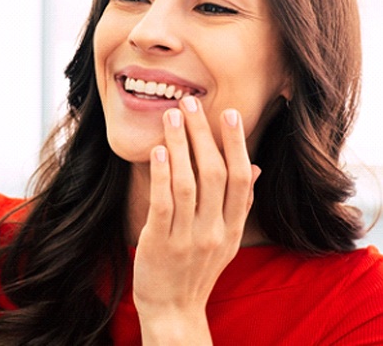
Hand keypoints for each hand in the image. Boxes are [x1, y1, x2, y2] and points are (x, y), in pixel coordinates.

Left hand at [133, 96, 259, 343]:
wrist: (174, 309)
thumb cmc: (197, 268)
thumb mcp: (226, 239)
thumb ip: (238, 204)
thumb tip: (253, 167)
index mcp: (232, 228)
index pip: (240, 179)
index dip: (236, 144)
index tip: (228, 113)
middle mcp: (214, 231)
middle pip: (215, 174)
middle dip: (203, 135)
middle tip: (191, 103)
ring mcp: (188, 238)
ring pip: (188, 184)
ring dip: (181, 146)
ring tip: (171, 116)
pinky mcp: (160, 243)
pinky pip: (163, 204)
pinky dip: (162, 175)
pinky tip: (159, 150)